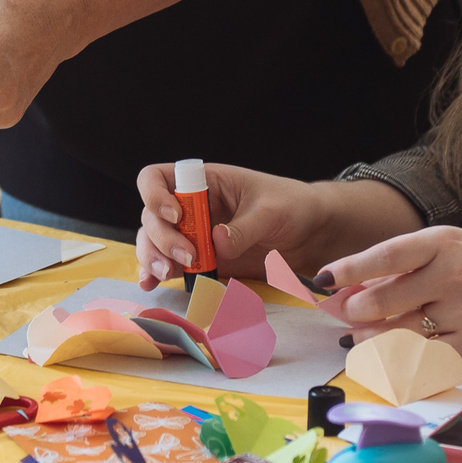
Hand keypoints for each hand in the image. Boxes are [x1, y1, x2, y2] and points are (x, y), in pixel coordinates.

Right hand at [133, 161, 331, 290]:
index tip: (175, 215)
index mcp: (204, 182)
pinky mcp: (200, 259)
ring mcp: (193, 234)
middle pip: (151, 216)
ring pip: (154, 241)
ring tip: (169, 274)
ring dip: (154, 258)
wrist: (310, 233)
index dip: (154, 195)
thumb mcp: (270, 212)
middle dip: (162, 238)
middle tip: (189, 257)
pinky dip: (156, 273)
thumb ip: (244, 228)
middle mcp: (191, 206)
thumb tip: (217, 243)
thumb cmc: (291, 206)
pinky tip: (152, 284)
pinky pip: (170, 263)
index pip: (157, 178)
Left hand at [323, 226, 461, 358]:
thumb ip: (406, 266)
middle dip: (355, 310)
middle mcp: (453, 275)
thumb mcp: (448, 248)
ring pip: (400, 333)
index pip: (388, 254)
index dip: (351, 268)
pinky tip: (386, 358)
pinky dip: (399, 360)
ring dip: (369, 339)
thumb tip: (354, 287)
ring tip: (357, 337)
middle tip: (341, 313)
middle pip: (387, 299)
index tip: (324, 278)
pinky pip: (425, 358)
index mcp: (443, 243)